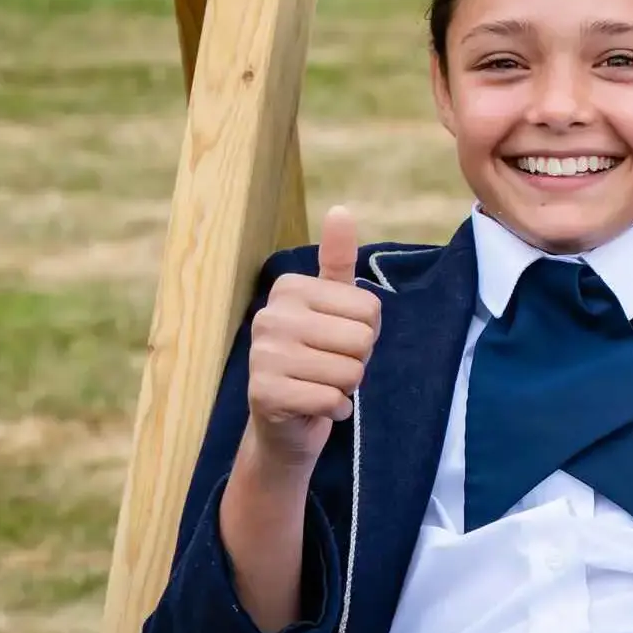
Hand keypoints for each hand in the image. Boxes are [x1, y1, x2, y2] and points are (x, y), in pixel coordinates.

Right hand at [241, 206, 378, 476]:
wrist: (284, 423)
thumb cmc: (317, 357)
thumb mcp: (332, 307)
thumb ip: (338, 262)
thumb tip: (341, 210)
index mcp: (289, 288)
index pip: (370, 309)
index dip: (367, 332)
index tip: (338, 340)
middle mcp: (270, 316)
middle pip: (362, 339)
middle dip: (358, 361)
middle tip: (330, 366)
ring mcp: (262, 356)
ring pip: (350, 372)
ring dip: (346, 387)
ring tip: (320, 385)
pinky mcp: (264, 394)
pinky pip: (332, 399)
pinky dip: (334, 409)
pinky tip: (313, 407)